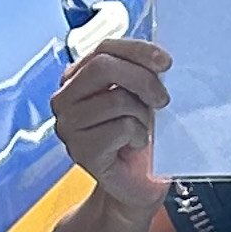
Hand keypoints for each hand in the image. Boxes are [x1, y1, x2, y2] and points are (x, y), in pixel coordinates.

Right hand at [52, 39, 175, 216]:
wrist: (139, 184)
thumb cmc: (139, 137)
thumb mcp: (140, 96)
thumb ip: (139, 72)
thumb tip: (157, 58)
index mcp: (77, 79)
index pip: (103, 48)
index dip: (137, 50)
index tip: (165, 62)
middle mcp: (65, 100)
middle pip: (102, 66)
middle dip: (142, 78)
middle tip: (162, 98)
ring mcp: (68, 126)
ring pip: (115, 99)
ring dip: (142, 114)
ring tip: (141, 129)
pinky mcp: (81, 151)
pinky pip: (120, 128)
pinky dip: (138, 135)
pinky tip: (134, 146)